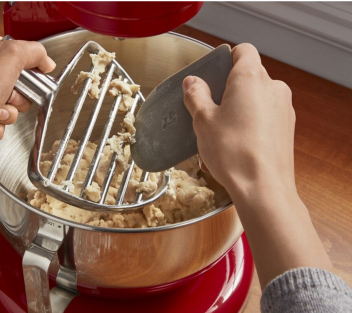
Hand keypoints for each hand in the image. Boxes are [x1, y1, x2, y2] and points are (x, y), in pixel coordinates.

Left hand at [0, 31, 54, 208]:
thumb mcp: (10, 57)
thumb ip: (33, 52)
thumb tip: (45, 59)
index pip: (12, 47)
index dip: (26, 63)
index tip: (36, 72)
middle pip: (13, 78)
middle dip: (16, 93)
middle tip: (9, 94)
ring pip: (8, 102)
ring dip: (7, 111)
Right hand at [182, 43, 294, 197]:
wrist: (263, 188)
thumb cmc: (233, 152)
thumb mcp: (203, 121)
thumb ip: (196, 96)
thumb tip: (192, 83)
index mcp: (251, 78)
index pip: (243, 51)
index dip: (226, 58)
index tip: (212, 74)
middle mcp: (273, 88)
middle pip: (249, 75)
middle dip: (228, 88)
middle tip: (208, 108)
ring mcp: (284, 108)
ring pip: (257, 97)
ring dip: (239, 107)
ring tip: (220, 131)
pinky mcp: (287, 128)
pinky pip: (265, 115)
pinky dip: (250, 122)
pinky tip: (236, 144)